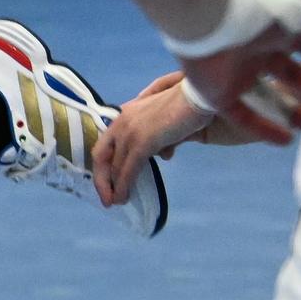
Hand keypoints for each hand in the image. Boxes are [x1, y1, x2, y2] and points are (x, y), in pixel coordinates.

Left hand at [93, 71, 208, 205]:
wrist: (198, 97)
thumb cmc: (186, 108)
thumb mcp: (167, 125)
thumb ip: (160, 139)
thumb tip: (163, 154)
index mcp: (125, 115)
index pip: (105, 144)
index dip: (103, 165)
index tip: (106, 183)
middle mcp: (121, 121)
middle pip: (102, 156)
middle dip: (102, 180)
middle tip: (107, 199)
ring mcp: (130, 131)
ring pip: (115, 165)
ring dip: (114, 187)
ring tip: (115, 202)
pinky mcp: (142, 141)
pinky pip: (128, 169)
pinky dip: (124, 185)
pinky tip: (124, 197)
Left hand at [180, 19, 300, 145]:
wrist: (208, 23)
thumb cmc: (256, 17)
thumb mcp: (299, 22)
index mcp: (271, 30)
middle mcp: (254, 51)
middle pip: (288, 75)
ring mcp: (235, 73)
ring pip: (267, 97)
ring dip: (290, 112)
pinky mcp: (216, 94)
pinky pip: (242, 116)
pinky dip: (264, 128)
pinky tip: (288, 141)